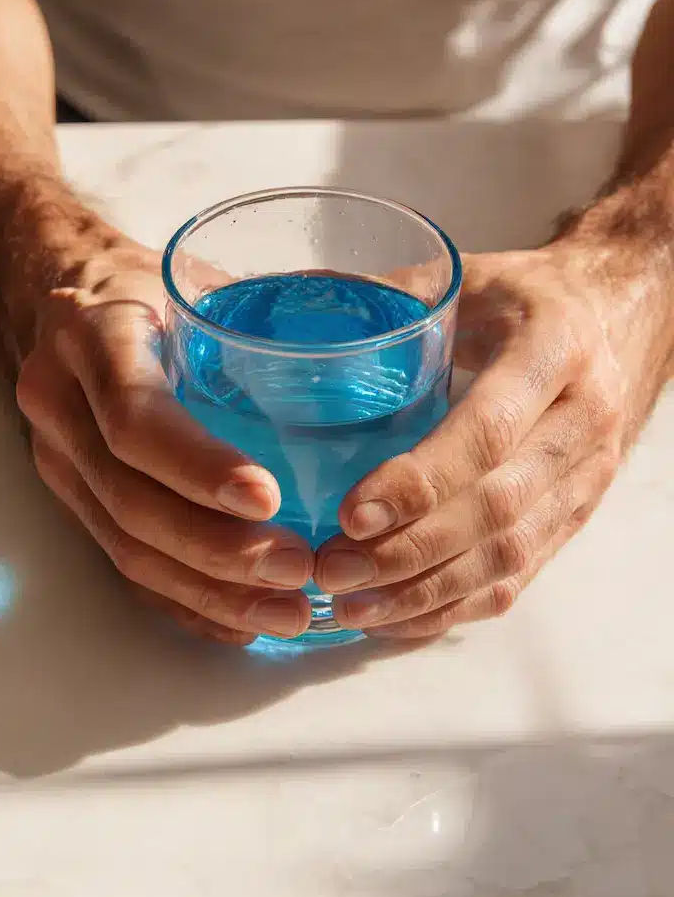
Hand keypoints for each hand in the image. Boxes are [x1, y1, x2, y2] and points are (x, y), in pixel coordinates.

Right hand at [16, 240, 311, 644]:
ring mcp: (59, 460)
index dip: (198, 466)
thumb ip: (267, 309)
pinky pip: (123, 566)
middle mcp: (60, 404)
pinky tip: (242, 622)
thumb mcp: (198, 276)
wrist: (64, 298)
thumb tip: (391, 334)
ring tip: (287, 612)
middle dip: (218, 550)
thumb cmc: (152, 286)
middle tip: (300, 571)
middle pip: (130, 501)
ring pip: (126, 548)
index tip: (271, 498)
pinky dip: (186, 602)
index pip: (134, 415)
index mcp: (92, 334)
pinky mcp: (74, 500)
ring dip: (209, 591)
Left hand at [315, 227, 673, 639]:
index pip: (486, 431)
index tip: (349, 514)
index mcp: (554, 348)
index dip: (418, 483)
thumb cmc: (518, 297)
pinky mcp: (576, 515)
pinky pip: (519, 578)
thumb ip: (386, 299)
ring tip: (350, 608)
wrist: (611, 320)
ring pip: (509, 556)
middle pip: (498, 508)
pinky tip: (396, 618)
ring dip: (425, 592)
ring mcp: (588, 477)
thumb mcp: (461, 278)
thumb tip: (283, 316)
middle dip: (408, 552)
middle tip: (332, 569)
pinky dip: (454, 607)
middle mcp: (583, 419)